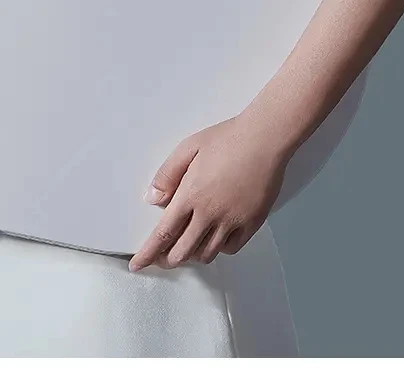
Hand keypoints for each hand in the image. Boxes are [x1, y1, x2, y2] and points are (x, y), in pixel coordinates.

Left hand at [128, 113, 287, 271]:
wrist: (264, 139)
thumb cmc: (228, 139)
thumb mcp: (188, 148)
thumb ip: (167, 174)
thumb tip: (152, 198)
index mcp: (191, 195)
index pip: (163, 233)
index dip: (148, 253)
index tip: (138, 264)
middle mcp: (210, 213)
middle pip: (182, 251)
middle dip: (167, 260)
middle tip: (161, 258)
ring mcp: (232, 221)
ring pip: (207, 254)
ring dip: (192, 256)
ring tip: (187, 247)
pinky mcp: (252, 223)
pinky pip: (231, 248)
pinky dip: (219, 249)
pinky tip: (215, 239)